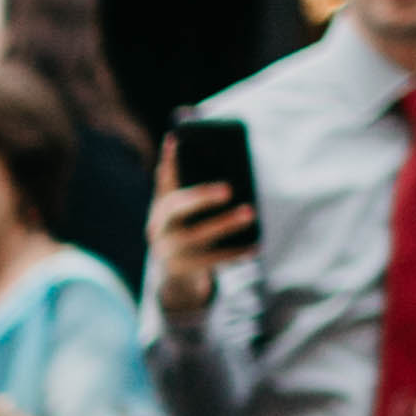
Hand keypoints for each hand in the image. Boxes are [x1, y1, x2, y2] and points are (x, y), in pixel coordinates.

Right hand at [148, 165, 255, 326]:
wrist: (175, 276)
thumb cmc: (186, 232)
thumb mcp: (183, 212)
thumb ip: (189, 187)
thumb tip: (199, 149)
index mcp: (160, 208)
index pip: (163, 180)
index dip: (168, 160)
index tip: (175, 139)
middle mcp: (159, 228)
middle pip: (177, 208)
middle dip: (201, 196)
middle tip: (228, 188)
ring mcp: (170, 251)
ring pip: (198, 236)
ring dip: (225, 223)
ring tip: (250, 212)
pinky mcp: (186, 270)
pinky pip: (214, 261)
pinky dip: (236, 253)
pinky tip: (256, 246)